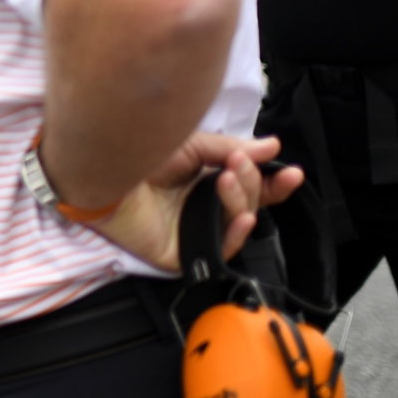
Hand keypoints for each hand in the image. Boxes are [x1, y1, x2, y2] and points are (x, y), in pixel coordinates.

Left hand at [84, 133, 303, 272]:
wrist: (105, 171)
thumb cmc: (141, 153)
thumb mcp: (193, 144)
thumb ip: (232, 149)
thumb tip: (272, 147)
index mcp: (205, 179)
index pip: (249, 186)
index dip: (273, 182)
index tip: (292, 172)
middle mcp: (201, 205)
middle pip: (249, 204)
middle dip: (252, 183)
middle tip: (237, 165)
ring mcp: (192, 229)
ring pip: (237, 224)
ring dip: (241, 199)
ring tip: (225, 178)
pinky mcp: (181, 253)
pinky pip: (218, 251)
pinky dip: (234, 234)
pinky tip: (242, 218)